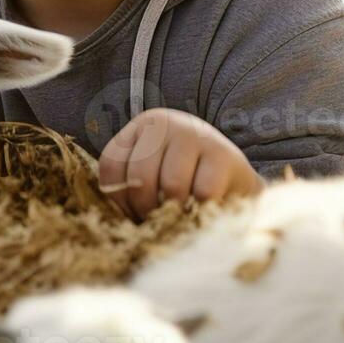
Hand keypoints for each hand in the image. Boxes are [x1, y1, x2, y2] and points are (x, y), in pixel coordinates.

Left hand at [97, 108, 262, 219]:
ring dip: (174, 211)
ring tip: (179, 216)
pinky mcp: (223, 154)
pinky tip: (202, 210)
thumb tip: (108, 219)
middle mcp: (166, 122)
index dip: (118, 198)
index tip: (133, 213)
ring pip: (171, 184)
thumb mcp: (151, 175)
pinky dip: (200, 210)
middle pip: (139, 175)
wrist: (235, 181)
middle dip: (145, 208)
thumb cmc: (184, 182)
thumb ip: (129, 186)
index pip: (111, 164)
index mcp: (142, 126)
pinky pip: (202, 192)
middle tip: (158, 220)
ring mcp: (196, 134)